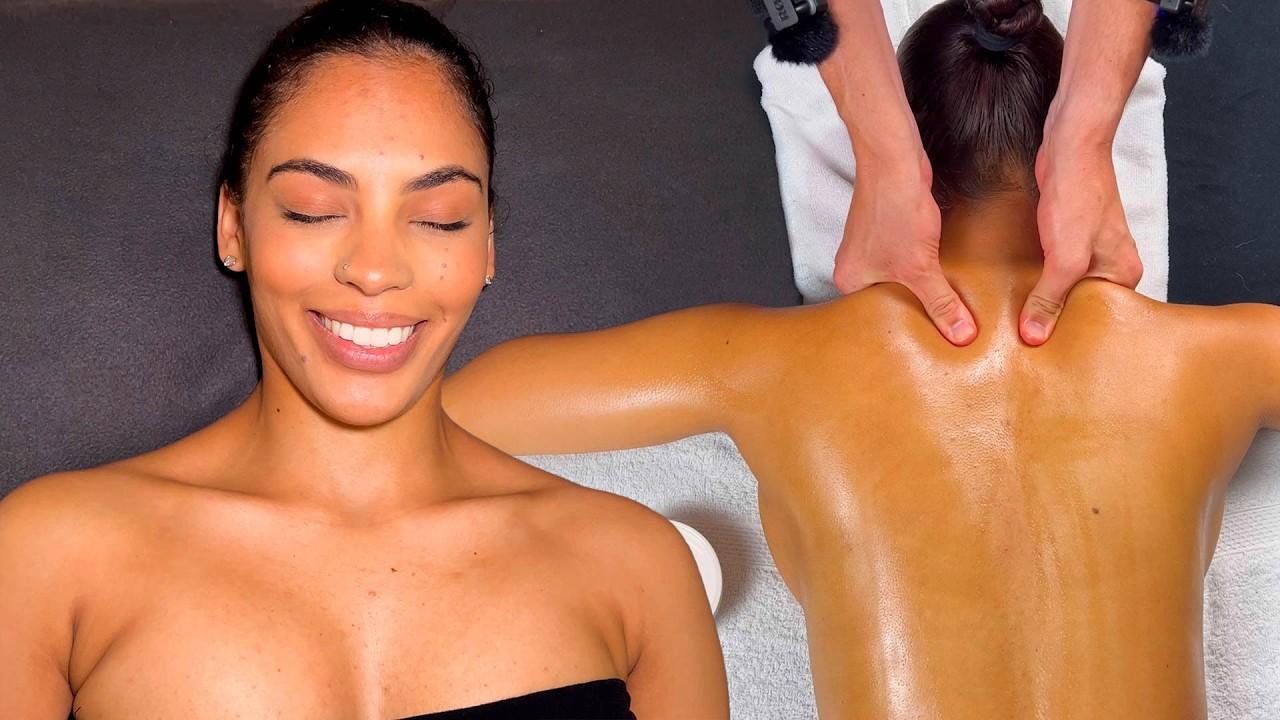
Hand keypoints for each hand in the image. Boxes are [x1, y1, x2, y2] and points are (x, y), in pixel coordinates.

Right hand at [833, 156, 976, 345]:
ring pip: (900, 282)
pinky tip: (943, 275)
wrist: (894, 160)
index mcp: (849, 282)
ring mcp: (870, 250)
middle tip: (941, 331)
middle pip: (889, 301)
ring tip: (945, 306)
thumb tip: (960, 334)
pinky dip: (924, 269)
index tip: (926, 345)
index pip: (876, 319)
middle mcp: (854, 268)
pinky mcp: (888, 234)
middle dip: (915, 311)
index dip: (902, 331)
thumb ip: (940, 302)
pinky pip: (906, 263)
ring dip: (923, 288)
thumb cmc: (894, 209)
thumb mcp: (920, 267)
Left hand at [1022, 135, 1142, 344]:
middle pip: (1081, 306)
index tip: (1049, 354)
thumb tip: (1035, 335)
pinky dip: (1037, 281)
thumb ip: (1051, 297)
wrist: (1070, 148)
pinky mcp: (1067, 238)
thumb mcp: (1064, 257)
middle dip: (1056, 321)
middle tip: (1029, 345)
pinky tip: (1017, 295)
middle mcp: (1110, 264)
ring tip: (1020, 327)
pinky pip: (1052, 270)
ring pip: (1064, 288)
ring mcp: (1089, 251)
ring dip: (1043, 301)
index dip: (1074, 335)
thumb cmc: (1077, 196)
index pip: (1101, 318)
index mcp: (1123, 274)